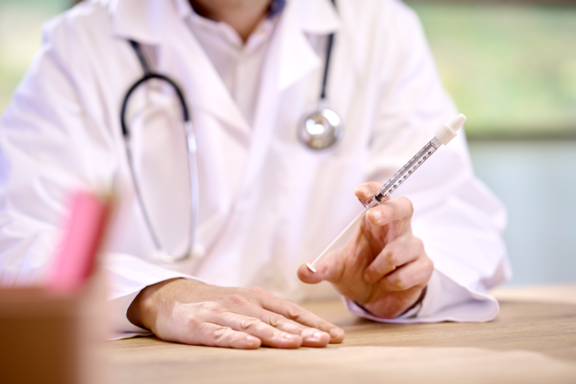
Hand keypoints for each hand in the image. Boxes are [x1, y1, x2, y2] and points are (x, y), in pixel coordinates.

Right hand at [127, 278, 344, 348]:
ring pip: (254, 325)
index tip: (336, 336)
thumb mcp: (246, 305)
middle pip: (278, 320)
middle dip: (304, 331)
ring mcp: (223, 313)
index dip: (315, 323)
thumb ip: (271, 317)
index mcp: (258, 298)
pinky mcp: (200, 325)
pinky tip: (251, 345)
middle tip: (325, 341)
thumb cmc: (215, 305)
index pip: (293, 312)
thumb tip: (304, 332)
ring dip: (276, 335)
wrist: (171, 297)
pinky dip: (236, 339)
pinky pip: (221, 334)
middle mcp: (244, 303)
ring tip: (296, 342)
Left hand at [298, 182, 432, 317]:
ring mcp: (413, 247)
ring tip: (370, 275)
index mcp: (375, 223)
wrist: (376, 302)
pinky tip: (387, 284)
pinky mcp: (424, 268)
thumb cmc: (358, 275)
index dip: (373, 190)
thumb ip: (321, 269)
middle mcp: (397, 230)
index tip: (359, 192)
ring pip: (399, 249)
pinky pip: (409, 273)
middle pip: (404, 206)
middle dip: (388, 210)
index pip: (379, 197)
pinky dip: (393, 282)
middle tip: (372, 217)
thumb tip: (303, 271)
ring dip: (379, 267)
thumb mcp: (337, 271)